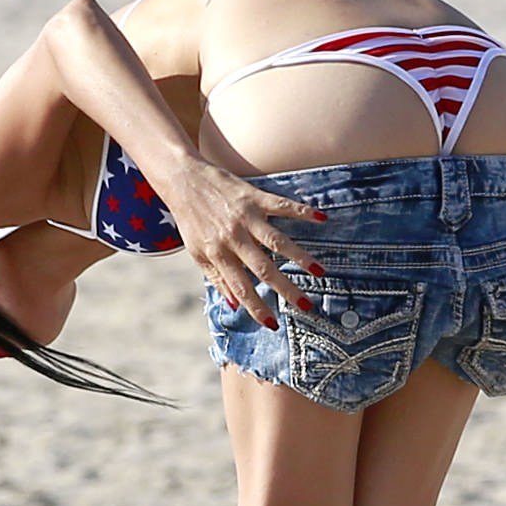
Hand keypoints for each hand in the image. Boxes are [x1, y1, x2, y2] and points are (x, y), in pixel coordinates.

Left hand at [166, 157, 323, 323]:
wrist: (183, 180)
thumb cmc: (191, 220)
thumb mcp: (197, 252)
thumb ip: (216, 278)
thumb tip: (234, 306)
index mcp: (218, 255)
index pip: (240, 288)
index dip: (256, 308)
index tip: (274, 324)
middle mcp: (233, 238)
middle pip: (263, 269)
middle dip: (286, 289)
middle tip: (307, 306)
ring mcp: (245, 217)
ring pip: (276, 240)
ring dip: (299, 256)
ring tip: (319, 271)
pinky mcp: (255, 197)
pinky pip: (282, 205)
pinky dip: (302, 212)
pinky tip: (322, 219)